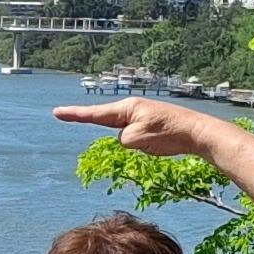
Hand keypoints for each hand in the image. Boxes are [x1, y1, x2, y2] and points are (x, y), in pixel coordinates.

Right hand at [52, 96, 235, 165]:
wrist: (197, 132)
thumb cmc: (168, 133)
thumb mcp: (137, 139)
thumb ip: (123, 139)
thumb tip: (124, 139)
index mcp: (127, 109)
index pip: (94, 114)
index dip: (74, 115)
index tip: (56, 112)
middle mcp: (132, 110)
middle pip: (108, 121)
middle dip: (96, 122)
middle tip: (65, 115)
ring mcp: (142, 117)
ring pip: (126, 133)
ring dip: (133, 141)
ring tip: (156, 142)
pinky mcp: (151, 126)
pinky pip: (137, 136)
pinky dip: (142, 143)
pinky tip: (158, 144)